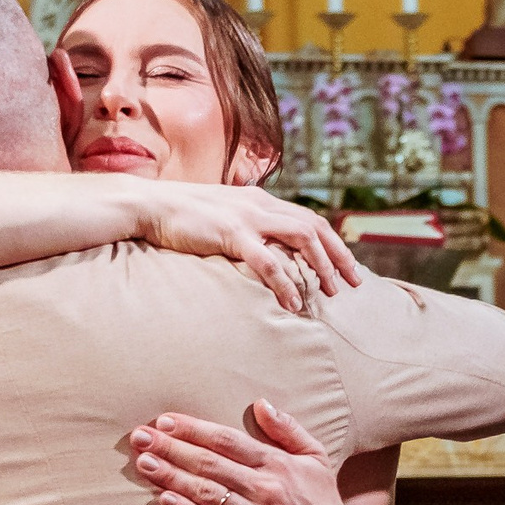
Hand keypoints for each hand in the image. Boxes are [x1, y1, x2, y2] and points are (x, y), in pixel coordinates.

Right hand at [131, 184, 363, 312]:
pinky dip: (285, 282)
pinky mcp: (231, 233)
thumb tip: (265, 249)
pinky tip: (294, 303)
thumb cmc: (184, 216)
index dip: (334, 244)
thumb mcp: (224, 216)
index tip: (349, 267)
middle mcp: (261, 204)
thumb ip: (248, 228)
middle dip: (339, 257)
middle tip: (354, 283)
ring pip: (301, 238)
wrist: (150, 205)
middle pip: (315, 227)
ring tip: (331, 293)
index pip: (310, 219)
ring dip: (321, 267)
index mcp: (262, 200)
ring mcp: (247, 217)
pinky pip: (268, 260)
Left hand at [131, 402, 369, 504]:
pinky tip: (164, 501)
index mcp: (277, 464)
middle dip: (171, 448)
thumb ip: (288, 429)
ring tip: (144, 464)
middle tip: (140, 438)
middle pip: (209, 463)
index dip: (194, 429)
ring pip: (206, 493)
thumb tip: (260, 403)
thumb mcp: (315, 458)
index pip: (227, 440)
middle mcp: (264, 487)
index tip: (165, 421)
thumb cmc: (322, 503)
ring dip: (172, 477)